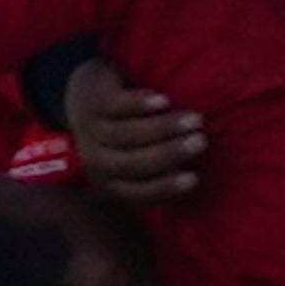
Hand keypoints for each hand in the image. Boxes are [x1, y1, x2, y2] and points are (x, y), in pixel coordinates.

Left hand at [60, 57, 205, 205]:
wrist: (84, 93)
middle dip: (170, 154)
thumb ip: (155, 170)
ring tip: (194, 119)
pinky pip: (116, 105)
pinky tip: (164, 100)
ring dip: (165, 127)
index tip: (194, 178)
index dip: (166, 187)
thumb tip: (196, 179)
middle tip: (201, 142)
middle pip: (133, 162)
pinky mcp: (92, 100)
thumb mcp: (130, 156)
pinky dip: (140, 104)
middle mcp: (96, 160)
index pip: (137, 191)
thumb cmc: (121, 129)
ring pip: (128, 133)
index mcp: (108, 181)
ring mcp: (91, 129)